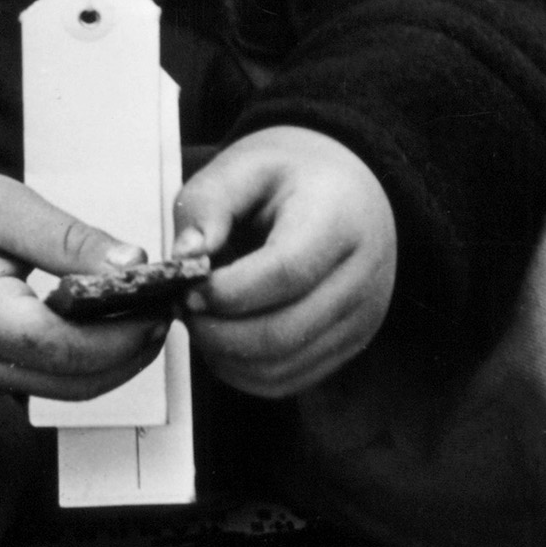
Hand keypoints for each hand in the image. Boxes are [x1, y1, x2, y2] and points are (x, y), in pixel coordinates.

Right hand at [0, 161, 171, 401]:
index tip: (162, 303)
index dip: (126, 334)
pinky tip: (97, 323)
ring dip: (109, 362)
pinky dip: (78, 360)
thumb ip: (71, 241)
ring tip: (139, 313)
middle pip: (76, 383)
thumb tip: (135, 267)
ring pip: (63, 391)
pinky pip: (40, 381)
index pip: (72, 349)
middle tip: (164, 309)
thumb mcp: (6, 204)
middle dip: (129, 353)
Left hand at [173, 125, 396, 399]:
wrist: (350, 188)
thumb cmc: (295, 176)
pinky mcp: (349, 346)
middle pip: (284, 332)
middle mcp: (361, 277)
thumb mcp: (243, 165)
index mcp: (339, 220)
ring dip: (226, 356)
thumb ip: (207, 206)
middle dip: (217, 332)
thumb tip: (185, 258)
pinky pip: (289, 380)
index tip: (187, 288)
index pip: (286, 273)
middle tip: (184, 308)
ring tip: (201, 319)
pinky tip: (224, 337)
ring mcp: (361, 318)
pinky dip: (244, 371)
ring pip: (282, 367)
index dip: (228, 292)